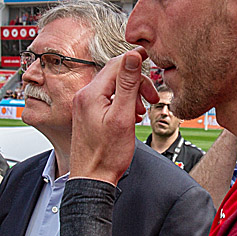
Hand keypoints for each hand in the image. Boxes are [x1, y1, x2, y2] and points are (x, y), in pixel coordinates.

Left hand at [70, 47, 158, 184]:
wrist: (92, 179)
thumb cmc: (107, 155)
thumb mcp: (123, 117)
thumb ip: (128, 85)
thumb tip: (132, 57)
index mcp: (91, 94)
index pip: (116, 64)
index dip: (135, 60)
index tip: (151, 57)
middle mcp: (84, 96)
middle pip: (115, 75)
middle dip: (136, 83)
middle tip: (152, 99)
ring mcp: (84, 105)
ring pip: (113, 87)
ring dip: (131, 94)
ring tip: (140, 112)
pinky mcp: (88, 114)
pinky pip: (108, 99)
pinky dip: (122, 103)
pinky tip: (131, 116)